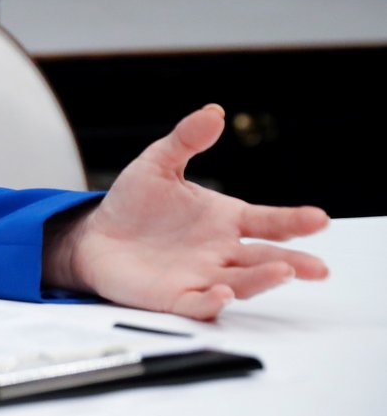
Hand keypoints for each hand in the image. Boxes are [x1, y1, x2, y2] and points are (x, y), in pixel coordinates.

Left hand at [44, 103, 329, 319]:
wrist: (96, 235)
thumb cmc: (134, 203)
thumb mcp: (158, 163)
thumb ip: (186, 139)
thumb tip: (213, 112)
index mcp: (225, 219)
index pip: (268, 221)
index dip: (294, 221)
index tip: (318, 219)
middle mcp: (220, 250)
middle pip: (265, 259)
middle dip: (293, 262)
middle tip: (318, 267)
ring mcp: (201, 275)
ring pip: (240, 282)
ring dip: (262, 279)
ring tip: (282, 271)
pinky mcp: (174, 296)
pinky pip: (198, 303)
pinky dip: (211, 301)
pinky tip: (221, 294)